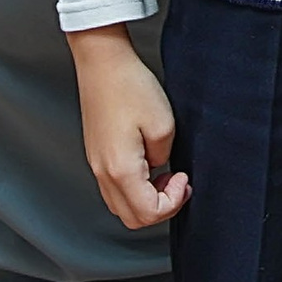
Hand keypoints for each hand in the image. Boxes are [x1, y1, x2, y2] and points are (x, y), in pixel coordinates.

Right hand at [68, 27, 189, 228]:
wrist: (102, 62)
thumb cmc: (129, 86)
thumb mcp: (164, 125)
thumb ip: (165, 157)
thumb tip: (159, 167)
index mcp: (120, 169)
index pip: (149, 213)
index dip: (174, 202)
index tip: (184, 178)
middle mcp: (103, 172)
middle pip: (132, 218)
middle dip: (161, 208)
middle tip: (178, 184)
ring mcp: (96, 164)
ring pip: (121, 206)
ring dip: (146, 199)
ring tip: (164, 174)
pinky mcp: (96, 154)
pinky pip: (114, 188)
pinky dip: (134, 188)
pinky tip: (148, 165)